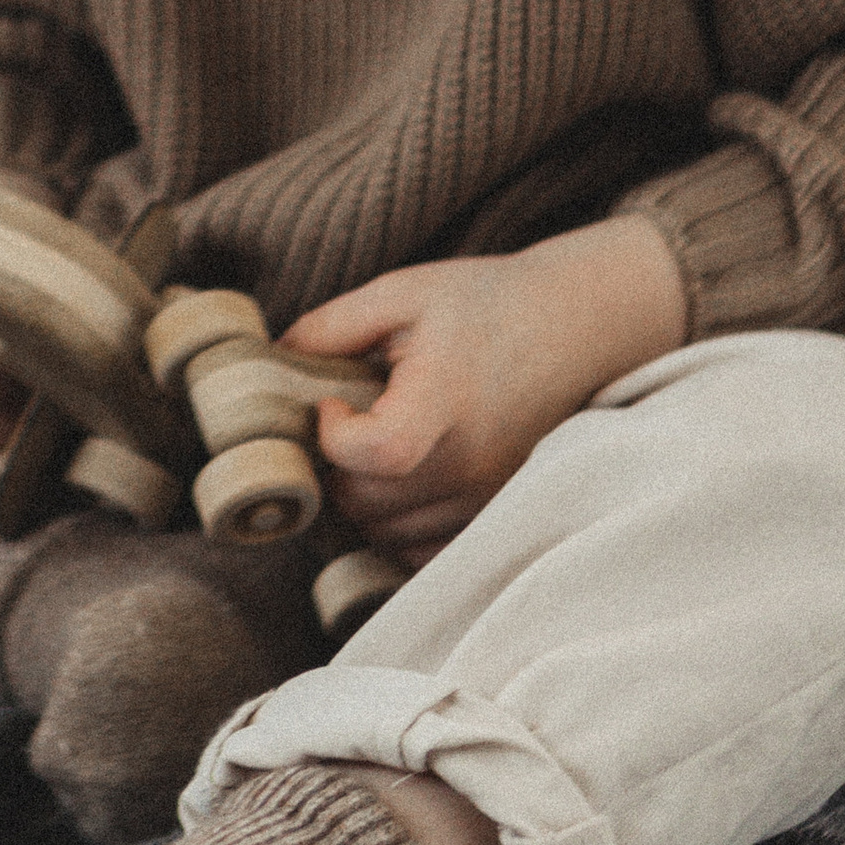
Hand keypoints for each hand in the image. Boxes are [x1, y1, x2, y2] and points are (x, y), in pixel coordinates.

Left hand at [286, 217, 688, 560]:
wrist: (579, 327)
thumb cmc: (487, 302)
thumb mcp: (403, 292)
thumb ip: (329, 328)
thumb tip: (265, 364)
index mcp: (447, 401)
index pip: (376, 453)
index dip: (333, 437)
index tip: (330, 403)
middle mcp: (472, 464)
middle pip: (365, 503)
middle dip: (330, 469)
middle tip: (338, 422)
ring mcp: (487, 499)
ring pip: (384, 533)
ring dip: (358, 500)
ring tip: (369, 444)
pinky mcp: (494, 517)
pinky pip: (419, 551)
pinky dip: (393, 526)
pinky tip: (396, 477)